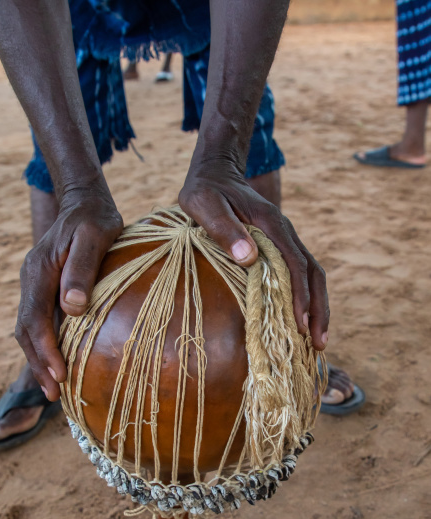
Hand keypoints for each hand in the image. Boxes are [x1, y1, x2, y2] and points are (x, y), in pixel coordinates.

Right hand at [16, 187, 122, 399]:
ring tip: (54, 386)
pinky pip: (38, 320)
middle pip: (26, 329)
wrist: (83, 200)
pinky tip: (59, 360)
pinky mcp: (44, 287)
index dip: (46, 349)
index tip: (60, 373)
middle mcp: (32, 279)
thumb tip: (73, 307)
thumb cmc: (95, 217)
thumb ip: (82, 270)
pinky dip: (45, 344)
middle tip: (54, 393)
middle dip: (39, 362)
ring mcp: (35, 283)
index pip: (36, 319)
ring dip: (39, 358)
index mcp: (40, 271)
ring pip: (29, 328)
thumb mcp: (95, 236)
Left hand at [179, 159, 328, 350]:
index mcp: (270, 224)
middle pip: (312, 273)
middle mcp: (284, 232)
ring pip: (312, 275)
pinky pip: (300, 273)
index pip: (294, 264)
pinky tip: (303, 320)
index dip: (299, 295)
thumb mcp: (204, 204)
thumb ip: (223, 228)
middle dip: (318, 309)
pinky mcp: (279, 246)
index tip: (300, 322)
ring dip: (318, 306)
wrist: (217, 171)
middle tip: (318, 343)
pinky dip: (306, 298)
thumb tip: (248, 257)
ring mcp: (285, 239)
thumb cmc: (206, 190)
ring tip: (318, 341)